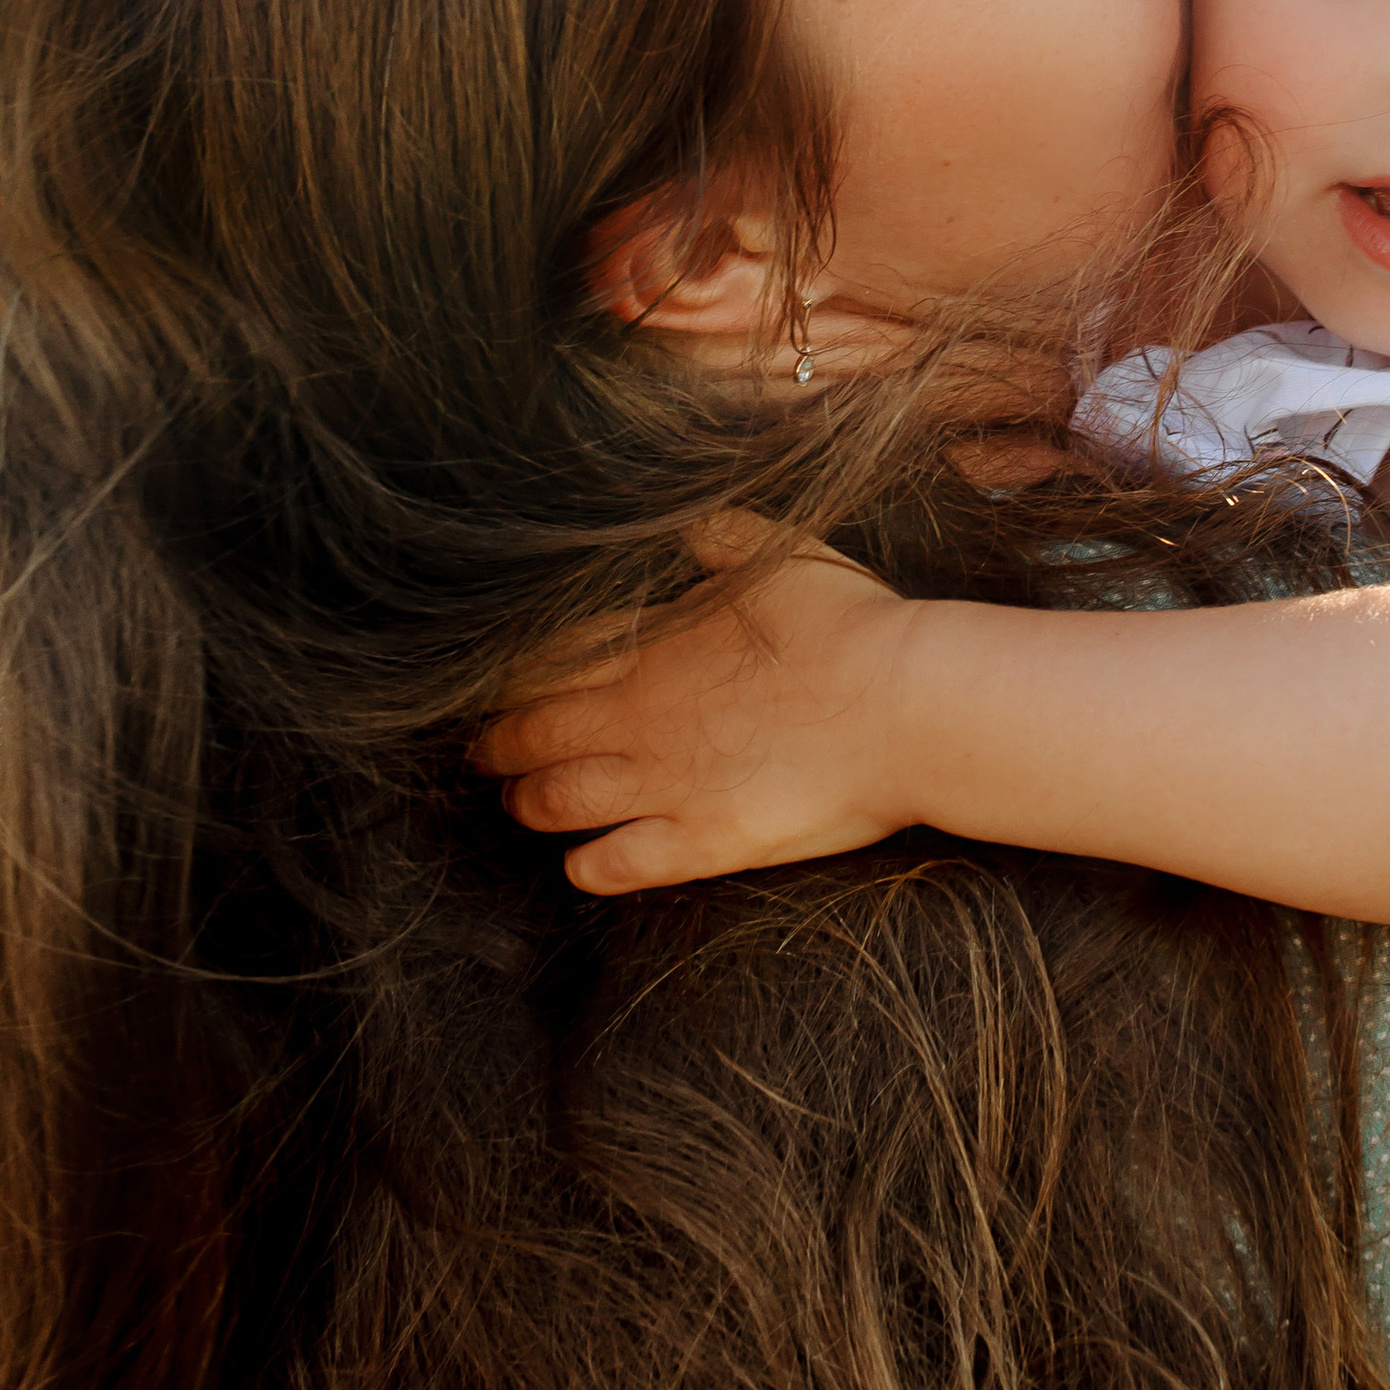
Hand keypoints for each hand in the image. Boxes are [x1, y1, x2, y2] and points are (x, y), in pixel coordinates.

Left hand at [469, 537, 927, 893]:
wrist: (906, 704)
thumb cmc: (850, 622)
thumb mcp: (781, 552)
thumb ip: (717, 537)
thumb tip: (680, 523)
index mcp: (651, 643)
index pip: (547, 660)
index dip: (511, 674)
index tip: (493, 682)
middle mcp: (639, 716)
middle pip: (533, 733)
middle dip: (498, 743)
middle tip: (483, 751)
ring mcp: (664, 785)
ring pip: (556, 801)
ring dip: (527, 802)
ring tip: (518, 804)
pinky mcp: (701, 843)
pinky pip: (613, 865)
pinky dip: (584, 866)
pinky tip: (579, 864)